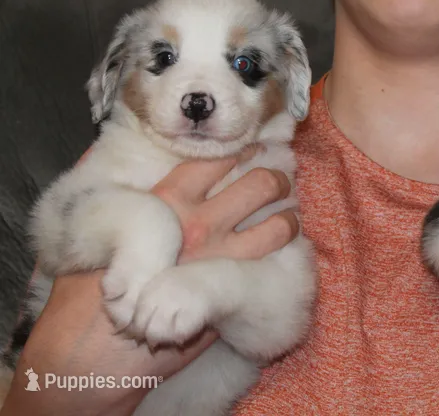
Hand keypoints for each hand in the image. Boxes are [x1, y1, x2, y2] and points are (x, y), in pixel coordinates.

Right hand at [1, 148, 297, 415]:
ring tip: (291, 214)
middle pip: (257, 184)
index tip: (252, 149)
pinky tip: (288, 245)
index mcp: (166, 199)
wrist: (100, 337)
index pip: (215, 162)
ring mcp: (220, 254)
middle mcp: (199, 221)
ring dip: (290, 215)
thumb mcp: (118, 228)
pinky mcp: (232, 285)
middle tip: (280, 179)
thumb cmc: (100, 283)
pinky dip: (286, 248)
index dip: (240, 153)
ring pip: (277, 223)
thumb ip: (150, 205)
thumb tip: (175, 186)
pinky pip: (274, 260)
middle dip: (275, 178)